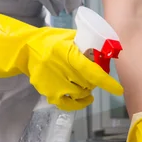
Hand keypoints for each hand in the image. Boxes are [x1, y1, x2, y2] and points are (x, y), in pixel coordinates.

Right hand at [0, 6, 122, 110]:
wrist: (24, 49)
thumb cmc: (50, 41)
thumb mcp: (68, 37)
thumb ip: (85, 44)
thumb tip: (106, 52)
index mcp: (65, 53)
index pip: (90, 70)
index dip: (105, 81)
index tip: (118, 89)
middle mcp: (59, 69)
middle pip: (87, 83)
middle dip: (95, 81)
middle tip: (96, 76)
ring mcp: (52, 83)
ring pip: (80, 94)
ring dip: (88, 90)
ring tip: (87, 83)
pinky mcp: (48, 92)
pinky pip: (68, 104)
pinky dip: (78, 103)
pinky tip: (84, 98)